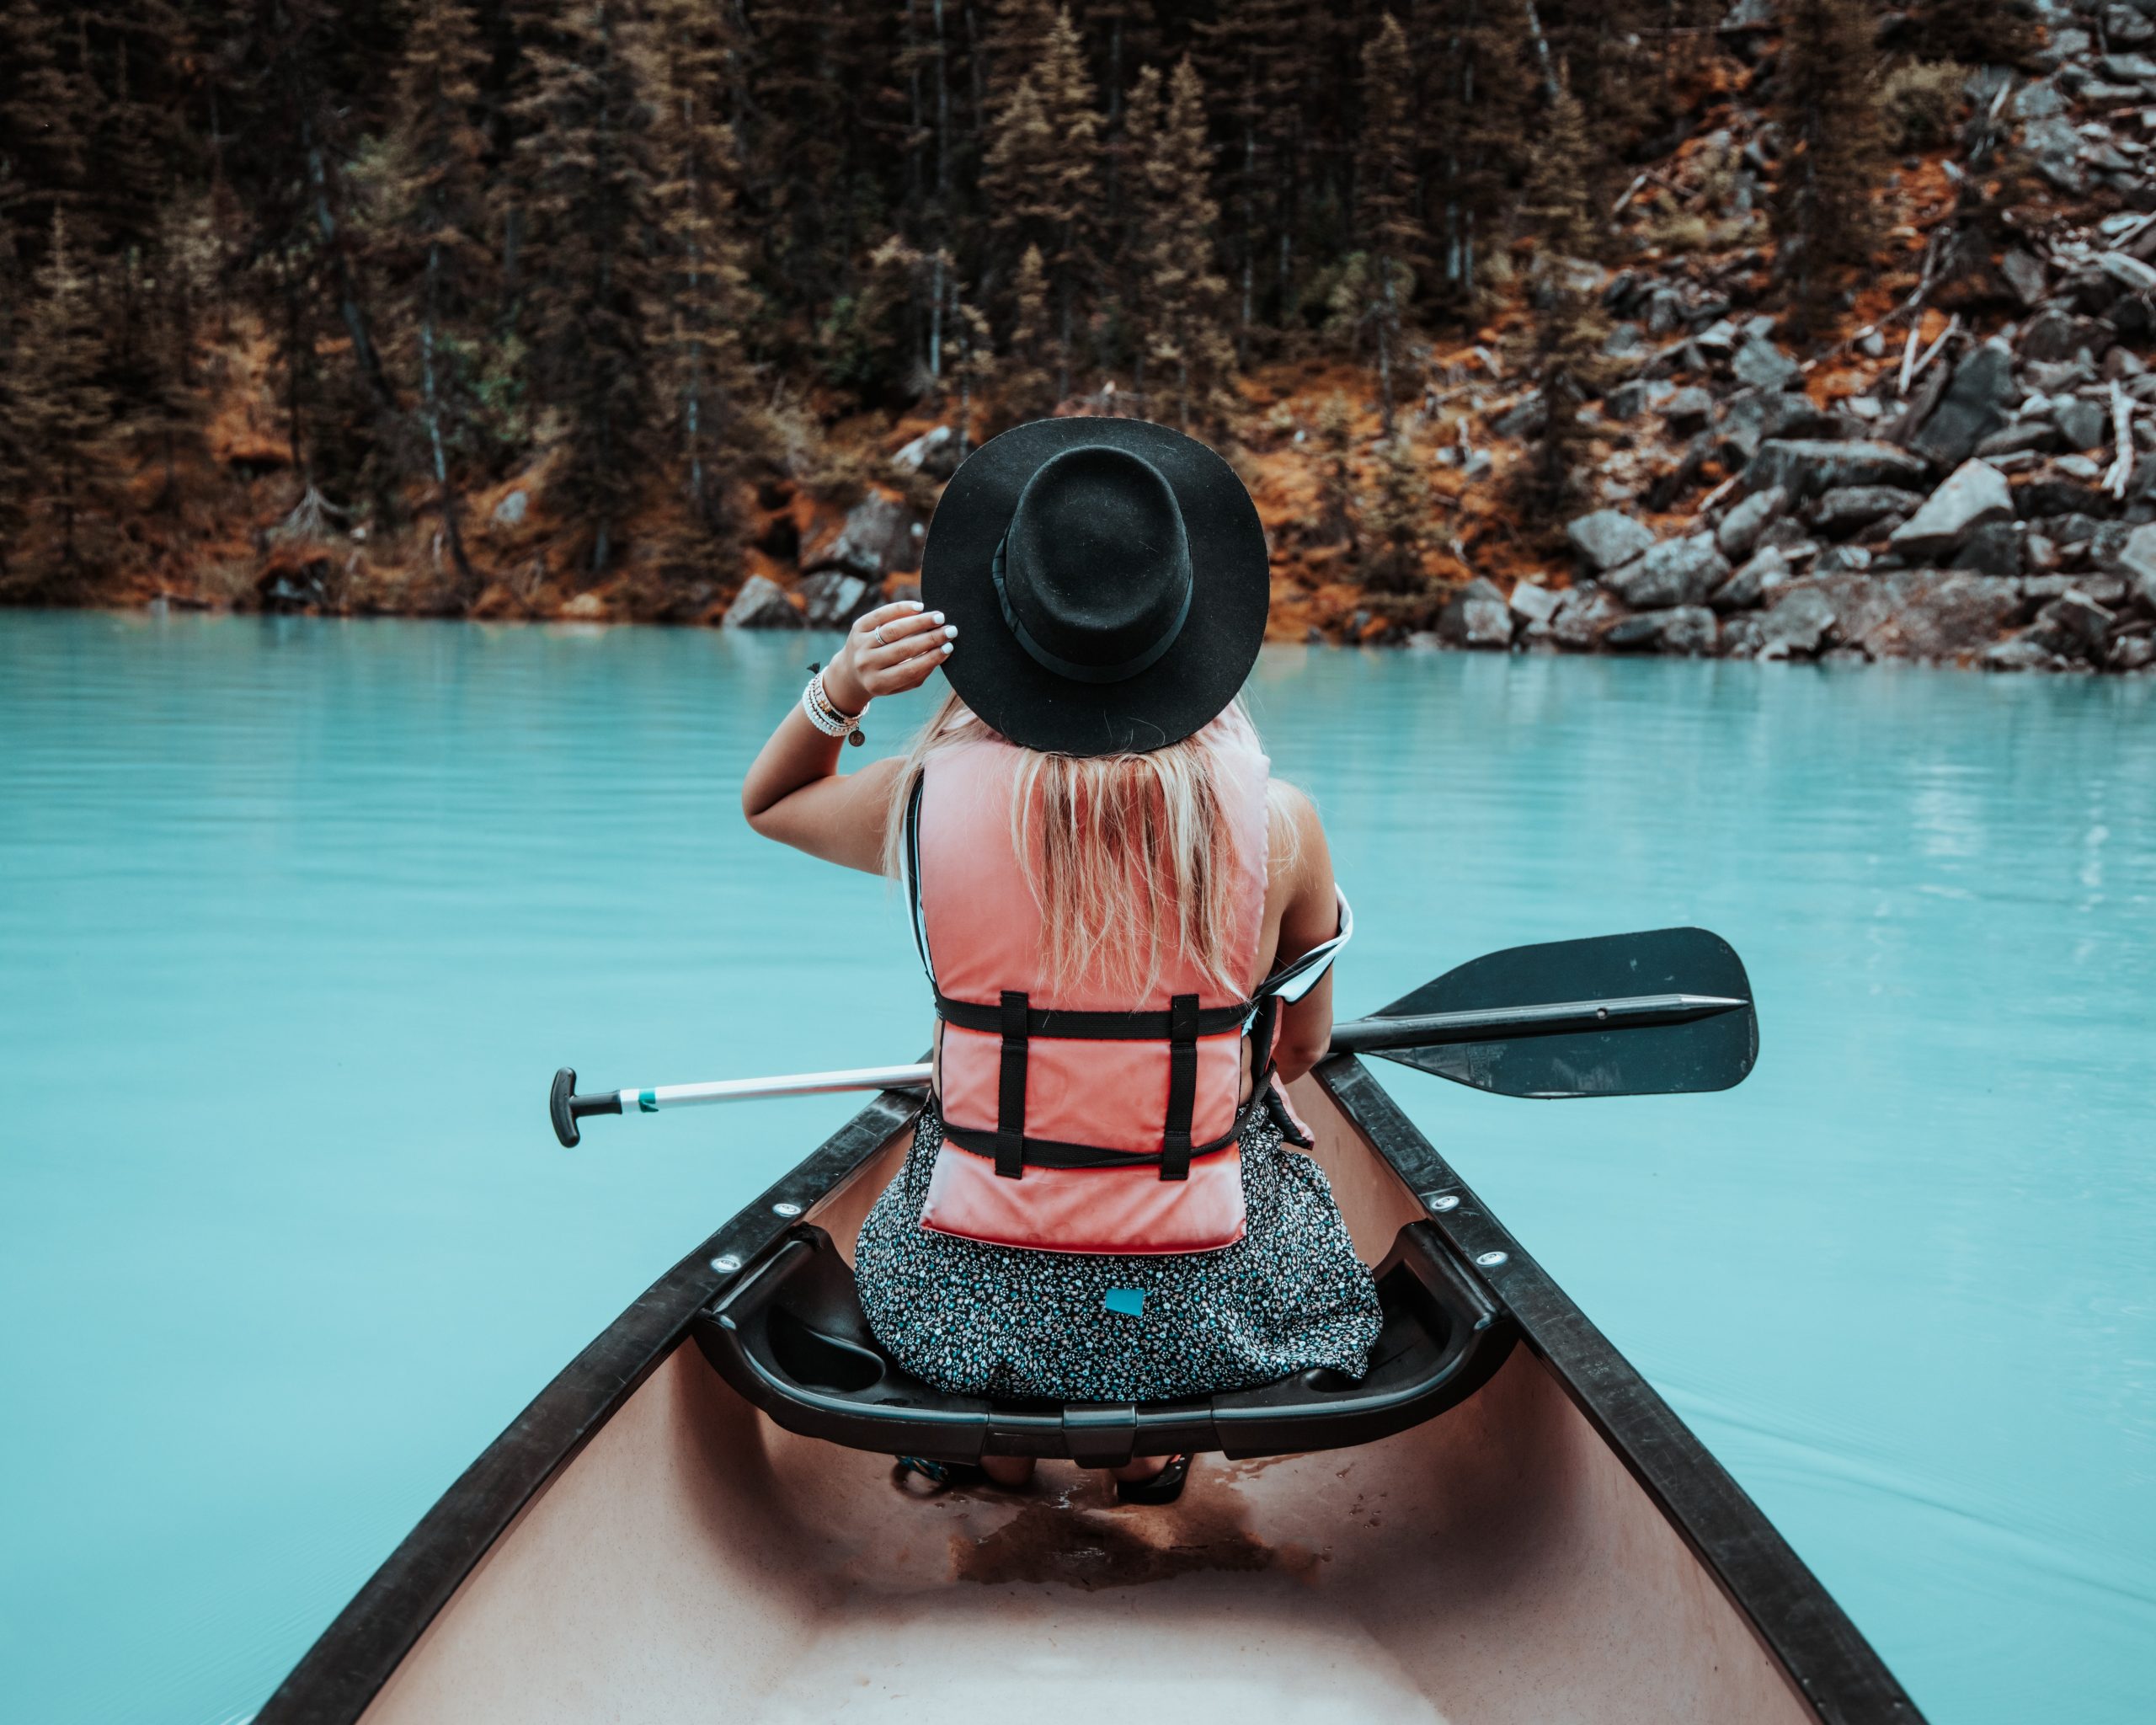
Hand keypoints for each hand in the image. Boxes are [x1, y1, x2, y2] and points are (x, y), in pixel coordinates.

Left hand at [822, 601, 955, 711]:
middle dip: (930, 638)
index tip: (950, 647)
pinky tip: (918, 607)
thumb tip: (943, 650)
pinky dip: (900, 609)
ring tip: (938, 617)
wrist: (850, 672)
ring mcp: (860, 645)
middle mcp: (866, 664)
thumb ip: (920, 672)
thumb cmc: (884, 678)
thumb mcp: (900, 684)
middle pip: (903, 648)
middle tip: (950, 630)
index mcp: (878, 683)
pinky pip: (880, 615)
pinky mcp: (857, 628)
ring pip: (893, 630)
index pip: (910, 669)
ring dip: (919, 622)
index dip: (932, 657)